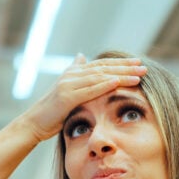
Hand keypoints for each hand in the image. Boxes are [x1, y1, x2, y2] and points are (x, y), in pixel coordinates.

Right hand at [18, 54, 147, 142]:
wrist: (35, 123)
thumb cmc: (54, 110)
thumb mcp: (68, 89)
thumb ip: (77, 73)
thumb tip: (82, 55)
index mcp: (75, 73)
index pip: (102, 65)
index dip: (120, 63)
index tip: (138, 61)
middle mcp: (72, 75)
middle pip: (104, 68)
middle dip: (125, 67)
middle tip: (144, 66)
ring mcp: (69, 84)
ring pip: (100, 77)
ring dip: (120, 75)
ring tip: (138, 75)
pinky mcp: (66, 96)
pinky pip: (89, 90)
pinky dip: (104, 85)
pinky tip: (118, 82)